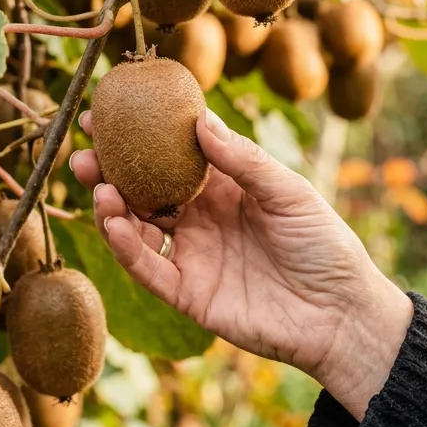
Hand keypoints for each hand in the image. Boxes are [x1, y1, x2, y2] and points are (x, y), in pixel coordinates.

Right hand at [69, 108, 413, 418]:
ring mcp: (192, 254)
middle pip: (144, 188)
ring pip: (138, 227)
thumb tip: (200, 122)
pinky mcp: (188, 293)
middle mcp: (201, 216)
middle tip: (85, 151)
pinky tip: (115, 223)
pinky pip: (148, 267)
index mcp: (225, 185)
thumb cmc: (325, 246)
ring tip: (98, 186)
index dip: (142, 134)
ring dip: (112, 207)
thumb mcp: (289, 193)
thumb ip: (244, 160)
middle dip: (110, 170)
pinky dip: (128, 246)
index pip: (174, 153)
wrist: (341, 315)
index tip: (110, 112)